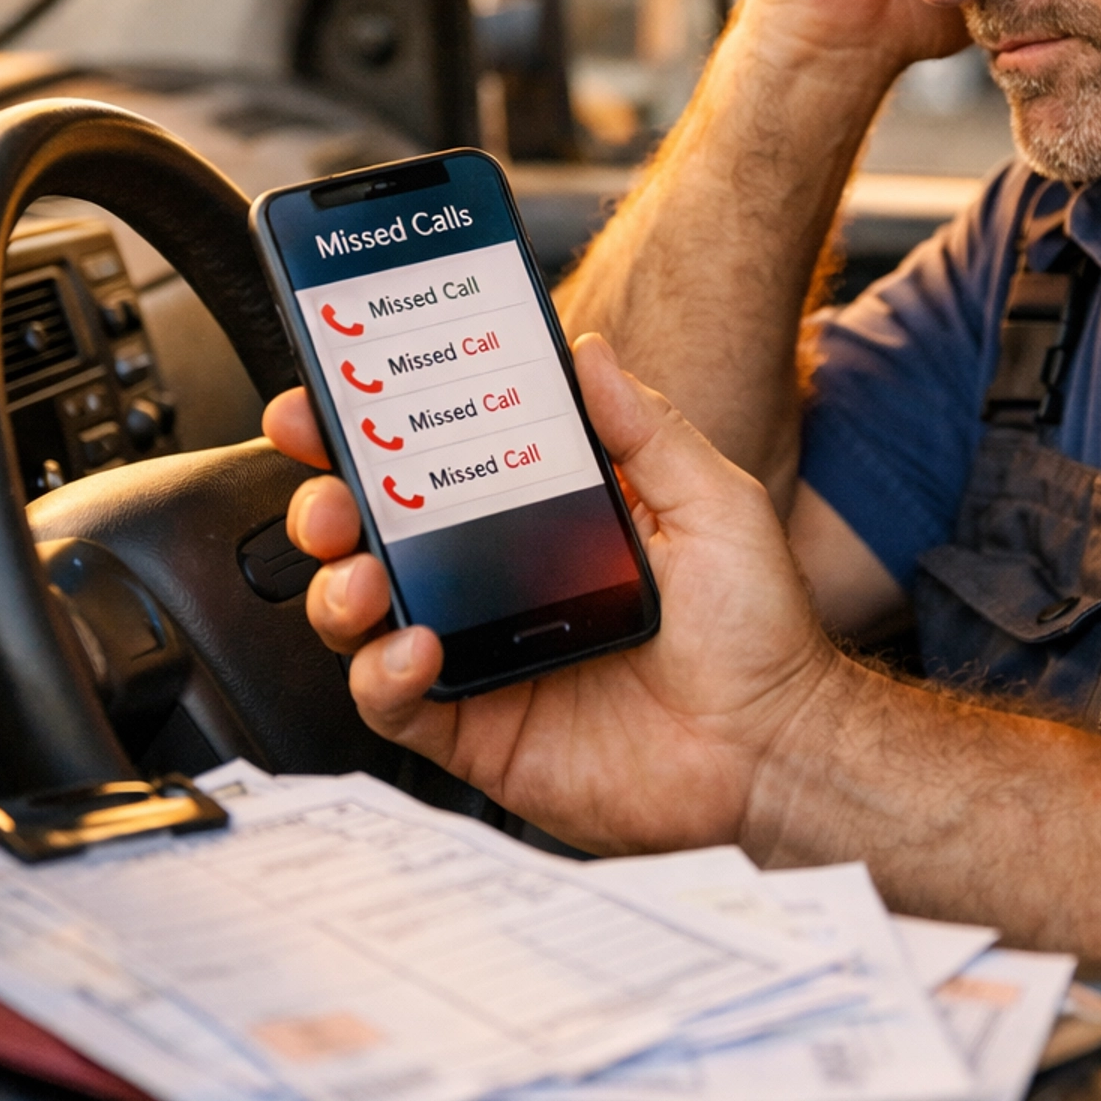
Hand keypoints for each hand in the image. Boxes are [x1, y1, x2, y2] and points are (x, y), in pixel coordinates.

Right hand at [261, 337, 844, 853]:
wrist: (775, 751)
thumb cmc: (756, 631)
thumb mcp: (711, 504)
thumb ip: (645, 428)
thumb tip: (585, 350)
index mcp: (542, 519)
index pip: (436, 463)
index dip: (370, 430)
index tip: (325, 396)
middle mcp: (498, 582)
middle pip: (375, 534)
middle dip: (326, 506)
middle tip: (329, 497)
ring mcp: (481, 656)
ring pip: (364, 617)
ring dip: (339, 588)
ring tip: (360, 575)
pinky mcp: (476, 730)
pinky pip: (395, 704)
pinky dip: (384, 675)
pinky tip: (415, 650)